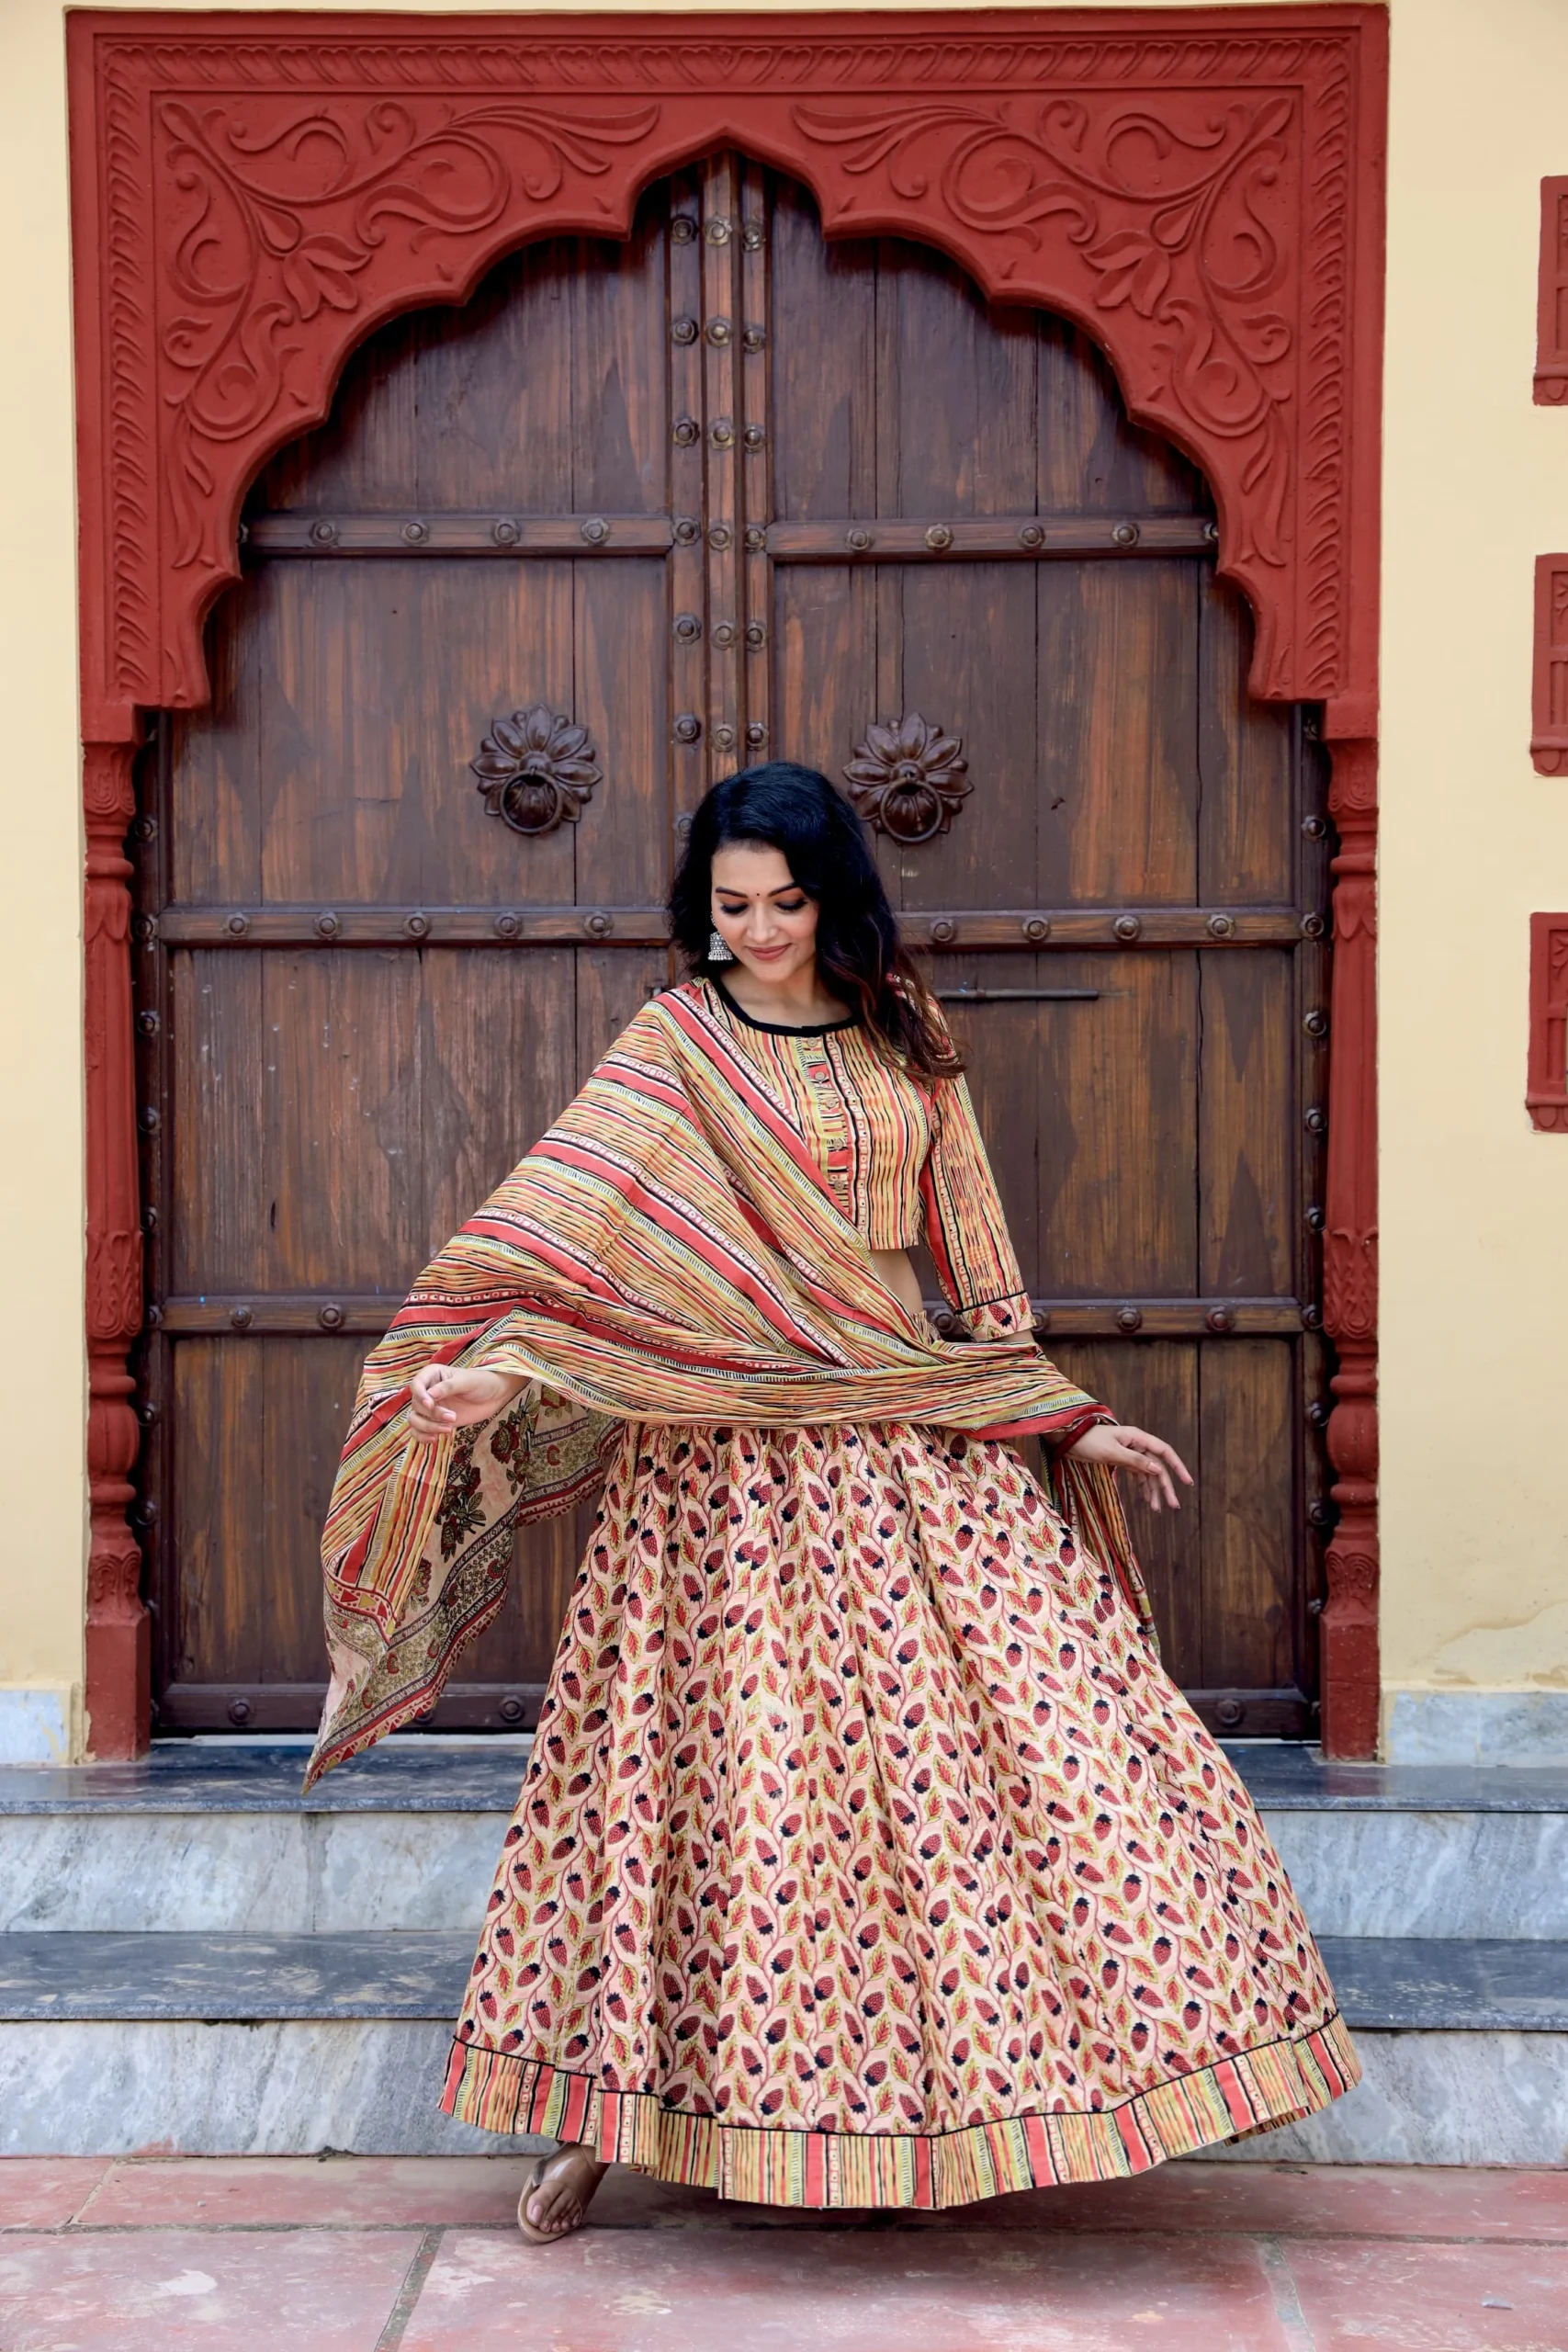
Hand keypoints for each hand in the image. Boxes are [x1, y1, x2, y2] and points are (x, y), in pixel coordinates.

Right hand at [407, 1363, 527, 1441]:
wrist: (494, 1396)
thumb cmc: (481, 1382)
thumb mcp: (466, 1381)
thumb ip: (448, 1387)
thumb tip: (429, 1395)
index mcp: (433, 1375)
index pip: (416, 1384)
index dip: (419, 1395)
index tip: (430, 1404)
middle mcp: (428, 1391)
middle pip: (416, 1405)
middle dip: (432, 1414)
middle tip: (453, 1417)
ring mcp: (431, 1407)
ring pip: (415, 1419)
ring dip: (428, 1427)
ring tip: (448, 1429)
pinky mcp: (435, 1421)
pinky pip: (419, 1431)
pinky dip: (423, 1436)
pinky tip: (435, 1439)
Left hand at [1067, 1421, 1193, 1512]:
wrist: (1068, 1439)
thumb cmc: (1089, 1442)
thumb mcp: (1112, 1452)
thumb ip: (1135, 1461)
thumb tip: (1159, 1469)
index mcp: (1137, 1437)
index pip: (1164, 1451)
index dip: (1178, 1466)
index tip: (1187, 1482)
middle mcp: (1137, 1445)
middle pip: (1157, 1466)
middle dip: (1166, 1486)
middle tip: (1174, 1506)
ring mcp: (1130, 1453)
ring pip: (1148, 1474)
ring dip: (1153, 1491)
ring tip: (1157, 1509)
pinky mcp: (1122, 1461)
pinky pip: (1138, 1475)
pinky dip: (1142, 1488)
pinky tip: (1146, 1501)